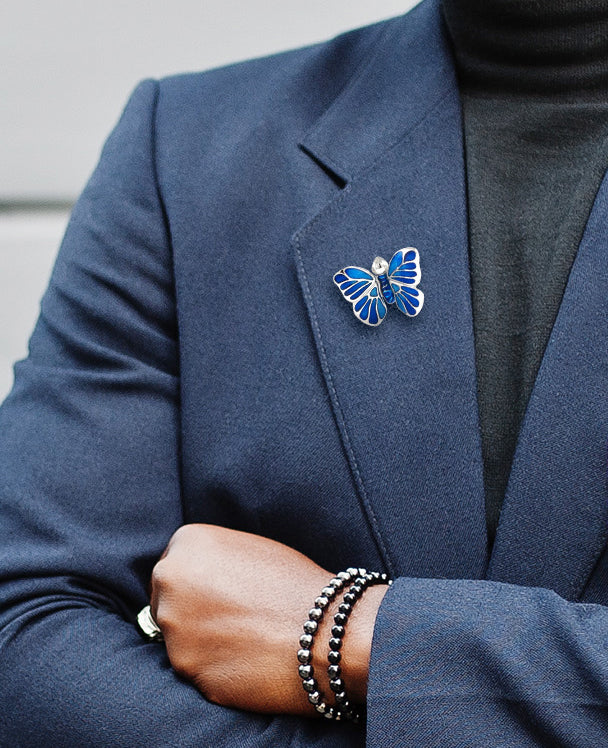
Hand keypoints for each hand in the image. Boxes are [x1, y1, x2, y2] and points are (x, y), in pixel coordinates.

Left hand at [149, 524, 388, 714]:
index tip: (219, 593)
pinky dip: (213, 667)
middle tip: (229, 618)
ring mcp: (173, 626)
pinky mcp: (184, 668)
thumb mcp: (248, 548)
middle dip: (190, 610)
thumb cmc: (294, 583)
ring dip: (200, 641)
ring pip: (177, 637)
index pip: (174, 564)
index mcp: (187, 542)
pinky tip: (244, 659)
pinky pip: (193, 667)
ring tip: (243, 638)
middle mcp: (170, 580)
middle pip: (166, 599)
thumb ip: (213, 559)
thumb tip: (197, 576)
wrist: (323, 631)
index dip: (198, 582)